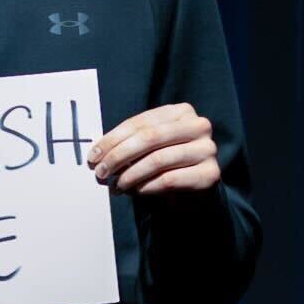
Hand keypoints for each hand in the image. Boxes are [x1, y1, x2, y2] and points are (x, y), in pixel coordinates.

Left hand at [87, 103, 218, 195]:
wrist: (198, 186)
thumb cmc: (169, 163)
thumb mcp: (150, 146)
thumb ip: (130, 142)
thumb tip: (97, 153)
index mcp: (181, 112)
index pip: (141, 122)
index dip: (113, 139)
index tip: (93, 156)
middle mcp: (198, 126)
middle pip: (149, 138)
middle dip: (119, 156)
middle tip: (101, 172)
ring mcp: (207, 149)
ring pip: (158, 160)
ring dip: (130, 175)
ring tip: (117, 186)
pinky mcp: (210, 173)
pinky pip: (169, 179)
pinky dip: (147, 187)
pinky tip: (136, 191)